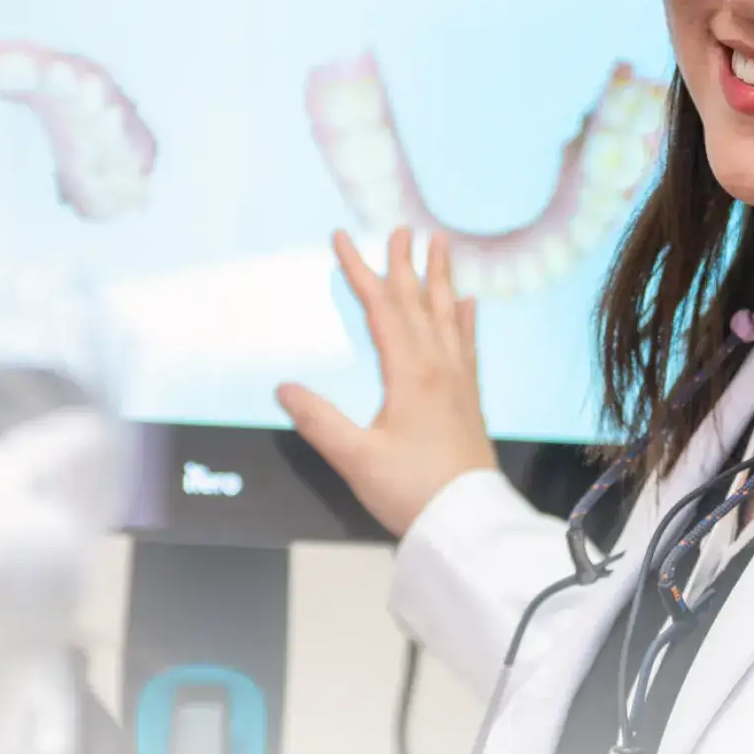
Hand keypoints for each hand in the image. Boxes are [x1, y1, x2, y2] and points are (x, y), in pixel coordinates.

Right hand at [274, 227, 500, 537]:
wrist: (467, 525)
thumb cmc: (412, 492)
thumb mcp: (356, 459)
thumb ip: (320, 421)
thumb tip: (283, 388)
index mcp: (411, 374)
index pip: (382, 308)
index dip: (361, 270)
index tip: (343, 238)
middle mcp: (439, 368)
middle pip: (419, 302)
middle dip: (405, 263)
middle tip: (401, 228)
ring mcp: (458, 382)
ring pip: (449, 316)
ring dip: (441, 278)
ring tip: (441, 245)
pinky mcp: (469, 400)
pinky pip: (468, 345)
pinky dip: (467, 318)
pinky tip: (470, 303)